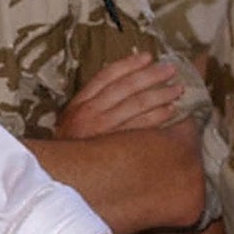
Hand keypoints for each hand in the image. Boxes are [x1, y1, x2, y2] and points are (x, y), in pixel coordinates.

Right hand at [55, 53, 186, 139]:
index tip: (147, 57)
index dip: (128, 64)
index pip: (106, 76)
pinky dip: (157, 117)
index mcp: (79, 103)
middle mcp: (89, 112)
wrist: (57, 176)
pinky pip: (140, 127)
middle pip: (125, 87)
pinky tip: (170, 111)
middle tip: (170, 69)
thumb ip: (92, 103)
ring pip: (135, 104)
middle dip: (150, 76)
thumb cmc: (71, 147)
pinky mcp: (113, 146)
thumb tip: (124, 86)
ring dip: (159, 95)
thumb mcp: (73, 121)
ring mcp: (101, 129)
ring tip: (176, 89)